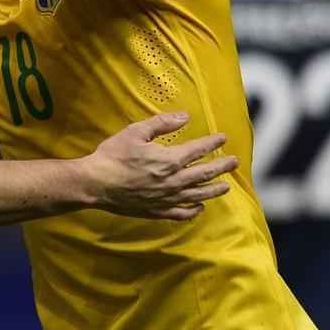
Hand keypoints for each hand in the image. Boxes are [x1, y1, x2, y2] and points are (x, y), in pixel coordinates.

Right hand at [81, 112, 235, 220]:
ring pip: (198, 195)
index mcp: (169, 159)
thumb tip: (184, 116)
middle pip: (204, 173)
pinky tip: (199, 207)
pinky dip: (193, 211)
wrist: (95, 183)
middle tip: (234, 162)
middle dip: (222, 167)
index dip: (212, 143)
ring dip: (214, 190)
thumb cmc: (113, 156)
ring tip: (225, 186)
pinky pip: (181, 213)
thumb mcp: (135, 132)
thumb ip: (161, 124)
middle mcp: (173, 181)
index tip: (222, 138)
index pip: (198, 150)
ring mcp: (167, 198)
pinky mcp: (157, 210)